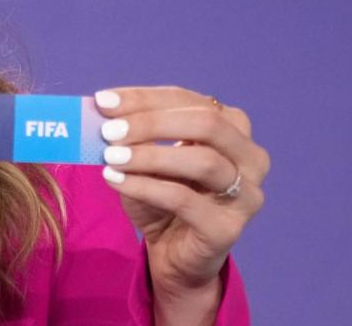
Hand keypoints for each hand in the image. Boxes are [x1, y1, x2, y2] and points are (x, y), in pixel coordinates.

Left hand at [93, 87, 269, 303]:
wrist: (174, 252)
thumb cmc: (161, 196)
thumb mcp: (146, 156)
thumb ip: (132, 132)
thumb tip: (100, 108)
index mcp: (232, 127)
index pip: (187, 100)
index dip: (144, 98)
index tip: (104, 101)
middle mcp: (251, 157)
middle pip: (206, 123)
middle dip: (152, 122)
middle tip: (109, 130)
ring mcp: (247, 194)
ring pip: (203, 161)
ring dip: (149, 155)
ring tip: (110, 156)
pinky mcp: (229, 228)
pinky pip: (184, 200)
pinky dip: (145, 187)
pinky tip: (115, 180)